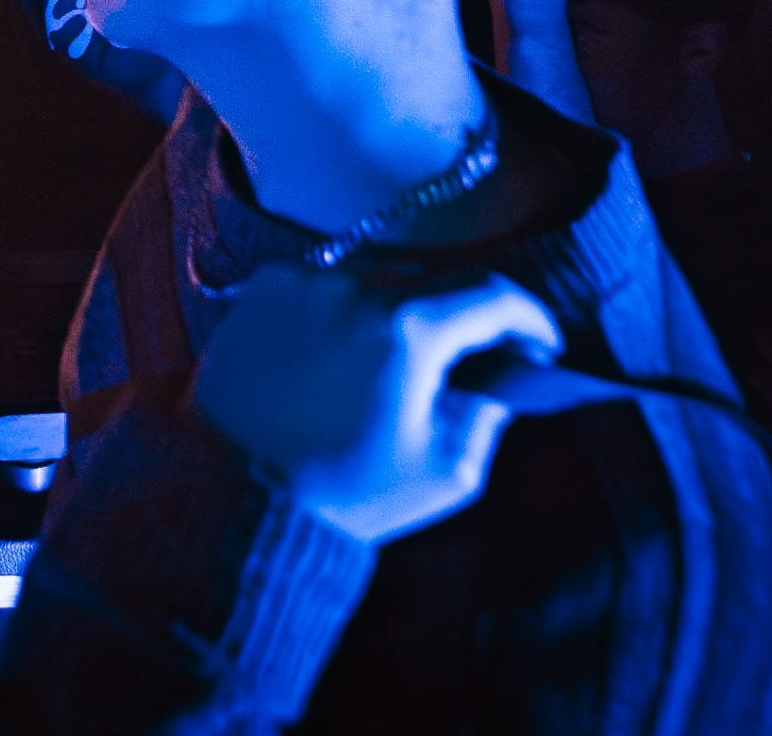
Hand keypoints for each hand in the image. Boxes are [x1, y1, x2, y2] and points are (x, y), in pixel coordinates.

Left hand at [189, 267, 559, 545]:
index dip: (530, 317)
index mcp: (407, 330)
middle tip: (471, 361)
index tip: (540, 343)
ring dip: (401, 313)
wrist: (231, 490)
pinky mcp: (262, 287)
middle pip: (436, 282)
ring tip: (392, 365)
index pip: (493, 294)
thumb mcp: (444, 473)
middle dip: (465, 319)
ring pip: (379, 280)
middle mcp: (353, 287)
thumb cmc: (341, 492)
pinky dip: (345, 311)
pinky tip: (339, 356)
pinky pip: (325, 284)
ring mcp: (303, 280)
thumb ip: (486, 417)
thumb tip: (495, 381)